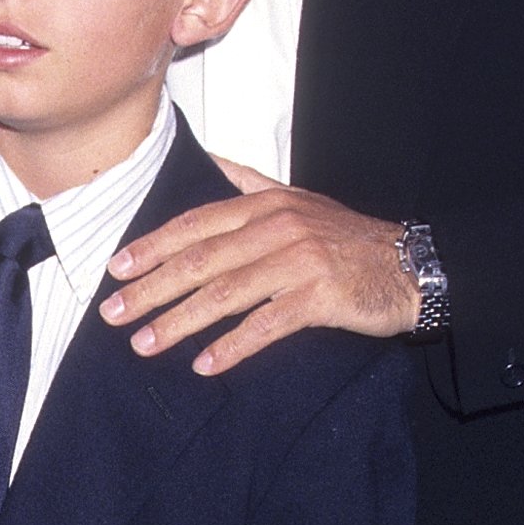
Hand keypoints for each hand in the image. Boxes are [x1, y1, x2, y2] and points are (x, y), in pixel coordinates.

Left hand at [102, 158, 417, 373]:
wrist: (410, 265)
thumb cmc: (346, 238)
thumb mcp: (297, 199)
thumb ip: (248, 183)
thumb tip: (207, 160)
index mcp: (266, 205)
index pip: (195, 224)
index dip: (152, 246)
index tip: (116, 270)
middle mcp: (278, 228)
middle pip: (201, 260)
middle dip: (151, 289)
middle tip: (113, 313)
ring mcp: (299, 262)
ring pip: (226, 293)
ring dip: (180, 321)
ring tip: (146, 344)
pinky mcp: (321, 297)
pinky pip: (267, 324)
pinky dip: (233, 346)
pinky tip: (205, 364)